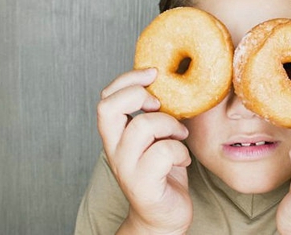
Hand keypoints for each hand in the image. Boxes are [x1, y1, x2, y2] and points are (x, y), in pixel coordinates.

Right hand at [97, 69, 192, 234]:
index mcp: (116, 134)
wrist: (164, 216)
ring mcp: (126, 167)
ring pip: (142, 126)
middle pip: (108, 107)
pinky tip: (183, 160)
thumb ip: (156, 113)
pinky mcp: (142, 184)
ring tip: (180, 136)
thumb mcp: (157, 135)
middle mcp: (114, 148)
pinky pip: (162, 152)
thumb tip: (172, 81)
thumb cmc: (163, 171)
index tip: (153, 74)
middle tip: (160, 104)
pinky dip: (180, 151)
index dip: (128, 79)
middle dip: (138, 94)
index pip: (106, 97)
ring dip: (170, 124)